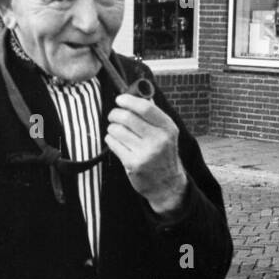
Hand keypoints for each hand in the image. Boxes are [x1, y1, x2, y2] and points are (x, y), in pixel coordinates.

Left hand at [105, 93, 188, 214]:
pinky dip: (110, 139)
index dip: (128, 100)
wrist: (166, 184)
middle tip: (113, 115)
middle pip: (127, 117)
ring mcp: (145, 153)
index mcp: (168, 128)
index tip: (120, 99)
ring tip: (116, 130)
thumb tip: (136, 94)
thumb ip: (154, 115)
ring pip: (117, 130)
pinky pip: (113, 144)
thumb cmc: (163, 154)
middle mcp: (158, 140)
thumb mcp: (167, 133)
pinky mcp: (132, 164)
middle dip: (115, 113)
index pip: (145, 107)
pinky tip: (115, 141)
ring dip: (112, 127)